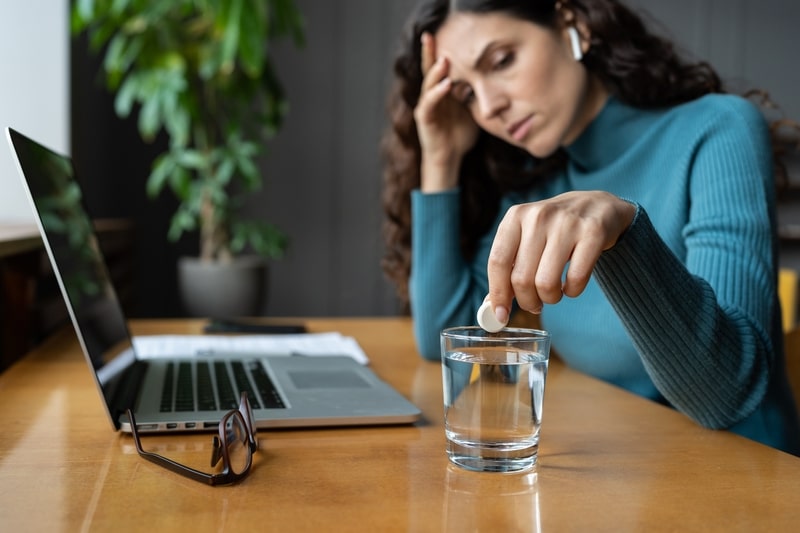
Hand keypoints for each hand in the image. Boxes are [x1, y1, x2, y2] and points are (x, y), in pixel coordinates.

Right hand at [414, 33, 478, 191]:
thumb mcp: (472, 108)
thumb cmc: (461, 133)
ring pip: (428, 84)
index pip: (440, 66)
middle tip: (430, 35)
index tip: (443, 33)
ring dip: (435, 72)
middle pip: (429, 69)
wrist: (451, 157)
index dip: (439, 50)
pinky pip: (429, 103)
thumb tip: (495, 77)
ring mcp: (426, 106)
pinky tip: (446, 85)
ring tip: (444, 60)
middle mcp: (431, 95)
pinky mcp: (424, 119)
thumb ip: (475, 92)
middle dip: (429, 52)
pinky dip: (437, 93)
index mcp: (442, 90)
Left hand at [486, 191, 636, 316]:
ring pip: (546, 282)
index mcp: (515, 216)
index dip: (498, 294)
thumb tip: (492, 308)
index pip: (497, 262)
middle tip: (535, 304)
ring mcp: (567, 223)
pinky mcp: (593, 233)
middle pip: (521, 278)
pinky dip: (573, 292)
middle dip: (527, 301)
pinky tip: (571, 286)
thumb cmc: (554, 230)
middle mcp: (538, 216)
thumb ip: (509, 268)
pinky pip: (576, 279)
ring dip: (550, 298)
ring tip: (554, 294)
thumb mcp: (526, 238)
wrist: (596, 207)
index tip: (500, 315)